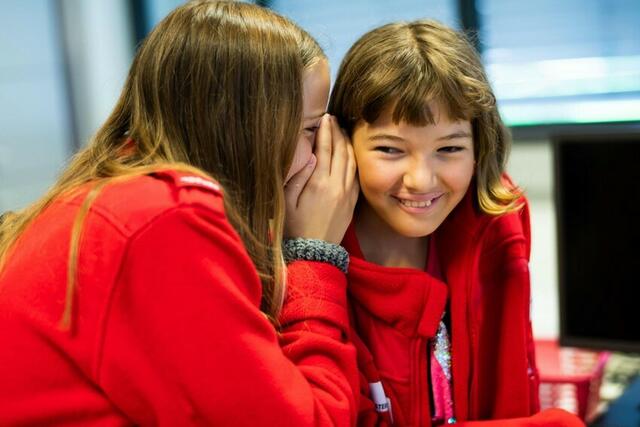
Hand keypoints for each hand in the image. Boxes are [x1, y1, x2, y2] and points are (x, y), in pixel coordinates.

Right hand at [284, 114, 358, 243]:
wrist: (315, 253)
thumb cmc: (295, 228)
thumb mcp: (287, 204)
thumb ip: (296, 178)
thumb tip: (309, 156)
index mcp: (320, 184)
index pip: (325, 150)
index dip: (325, 131)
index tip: (324, 118)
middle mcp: (337, 186)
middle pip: (341, 151)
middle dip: (338, 132)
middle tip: (333, 118)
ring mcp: (347, 194)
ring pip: (351, 161)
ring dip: (347, 144)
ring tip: (342, 130)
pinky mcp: (352, 202)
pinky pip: (356, 175)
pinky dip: (354, 160)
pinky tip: (350, 153)